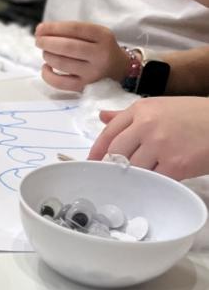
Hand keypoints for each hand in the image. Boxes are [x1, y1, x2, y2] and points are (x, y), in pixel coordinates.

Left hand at [34, 20, 127, 91]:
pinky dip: (47, 75)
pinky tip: (46, 67)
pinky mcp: (84, 87)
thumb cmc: (101, 48)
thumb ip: (72, 31)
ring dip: (47, 56)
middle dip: (47, 42)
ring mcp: (92, 73)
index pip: (75, 29)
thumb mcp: (96, 34)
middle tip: (38, 40)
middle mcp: (100, 55)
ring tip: (46, 52)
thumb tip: (42, 31)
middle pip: (67, 47)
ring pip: (61, 63)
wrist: (119, 70)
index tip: (40, 28)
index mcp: (103, 37)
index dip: (54, 28)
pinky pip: (59, 83)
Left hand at [89, 98, 208, 178]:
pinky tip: (157, 181)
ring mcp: (160, 144)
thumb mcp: (161, 106)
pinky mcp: (174, 164)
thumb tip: (102, 117)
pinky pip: (154, 179)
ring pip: (133, 168)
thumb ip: (129, 115)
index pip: (109, 132)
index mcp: (141, 109)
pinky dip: (153, 183)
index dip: (97, 151)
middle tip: (113, 176)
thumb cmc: (196, 115)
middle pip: (116, 153)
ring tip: (140, 178)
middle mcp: (147, 124)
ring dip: (135, 176)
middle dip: (113, 166)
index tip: (92, 163)